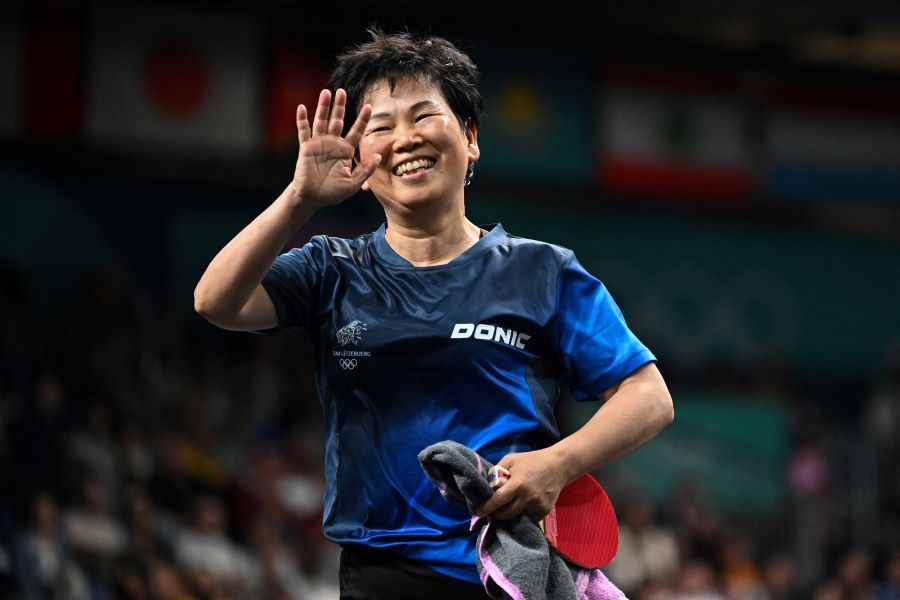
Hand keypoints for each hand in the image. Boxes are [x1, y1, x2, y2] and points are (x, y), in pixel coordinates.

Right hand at [291, 89, 381, 208]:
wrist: (313, 198)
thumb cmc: (333, 192)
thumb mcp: (353, 183)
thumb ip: (366, 170)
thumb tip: (378, 156)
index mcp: (345, 150)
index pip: (356, 131)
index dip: (362, 119)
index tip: (369, 107)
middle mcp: (333, 143)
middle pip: (338, 120)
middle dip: (340, 106)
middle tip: (342, 91)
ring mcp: (319, 143)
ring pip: (321, 121)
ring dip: (323, 107)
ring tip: (326, 92)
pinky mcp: (306, 147)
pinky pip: (303, 131)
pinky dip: (302, 120)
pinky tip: (302, 108)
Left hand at [475, 448, 569, 521]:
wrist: (558, 465)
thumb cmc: (532, 461)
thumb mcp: (511, 459)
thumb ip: (497, 471)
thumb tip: (487, 485)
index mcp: (517, 484)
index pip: (498, 500)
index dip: (486, 508)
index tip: (478, 511)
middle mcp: (527, 497)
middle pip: (506, 514)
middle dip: (497, 513)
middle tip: (494, 510)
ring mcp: (537, 505)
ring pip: (517, 517)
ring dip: (510, 514)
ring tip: (508, 507)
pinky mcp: (545, 510)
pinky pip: (529, 518)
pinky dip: (524, 514)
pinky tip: (524, 505)